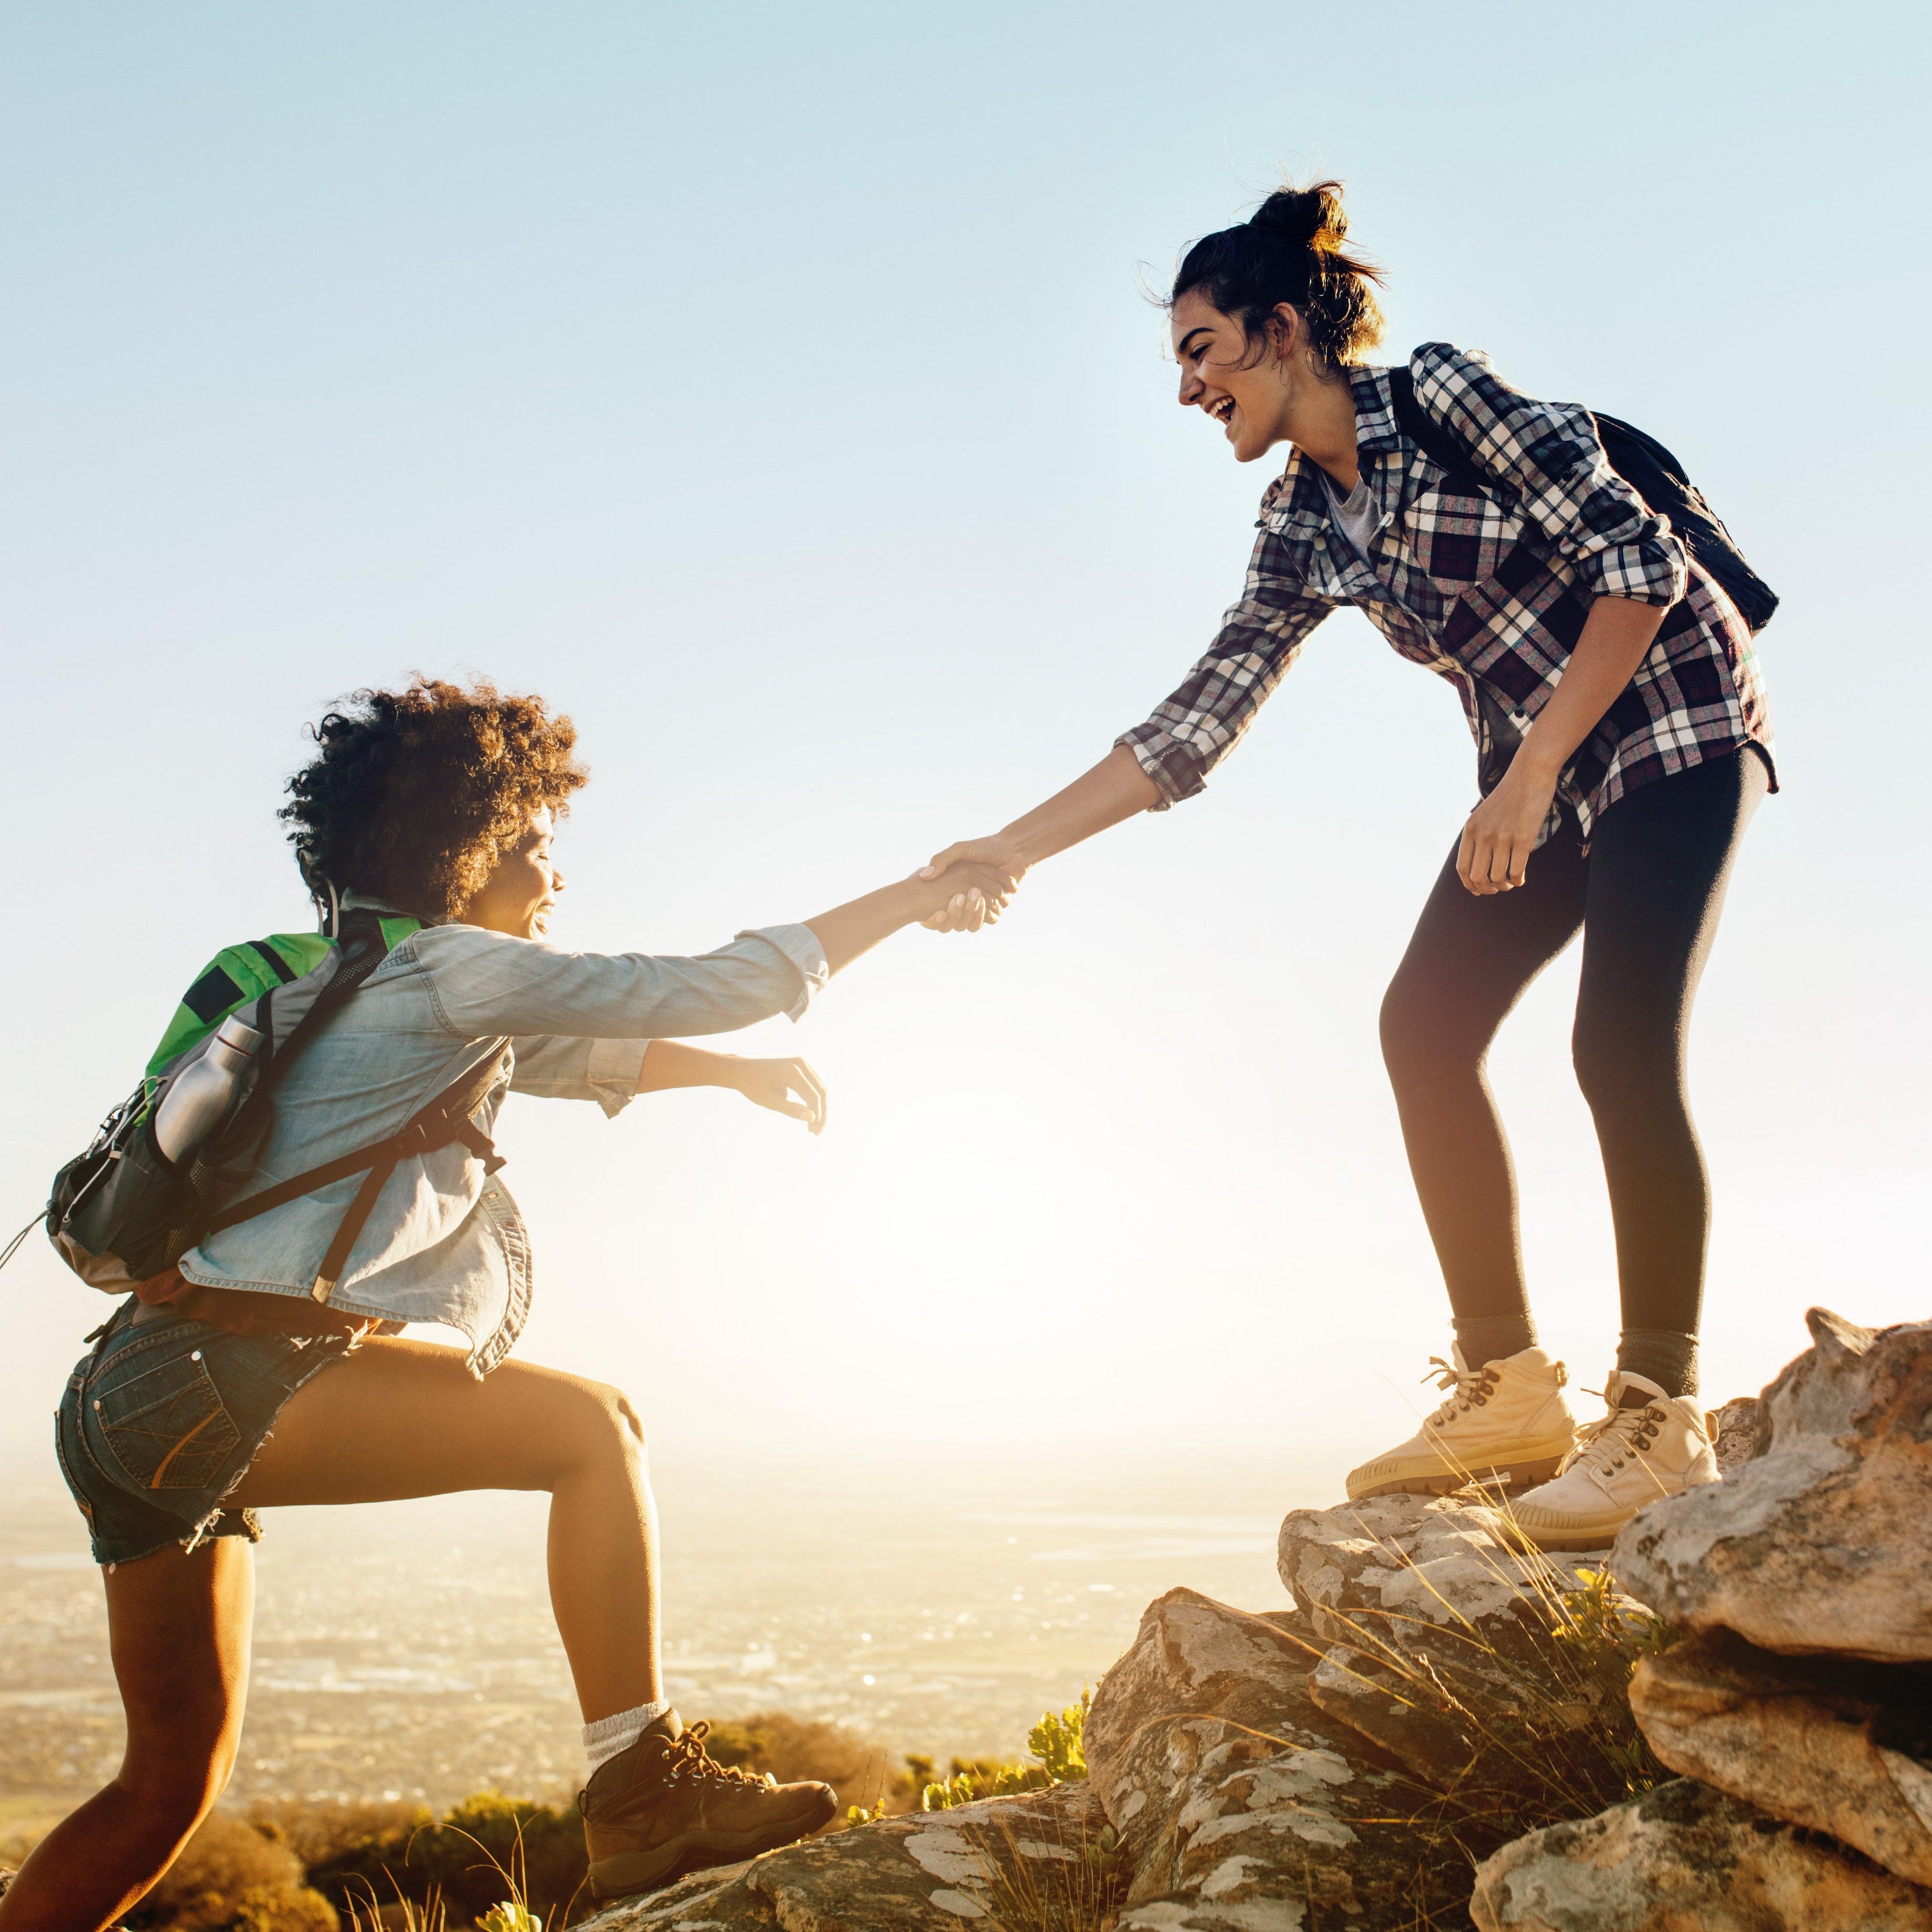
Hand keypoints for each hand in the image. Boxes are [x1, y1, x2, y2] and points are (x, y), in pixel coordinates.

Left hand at [727, 1055, 827, 1133]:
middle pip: (821, 1091)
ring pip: (820, 1088)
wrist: (743, 1071)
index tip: (813, 1131)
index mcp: (793, 1071)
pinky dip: (814, 1099)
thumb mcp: (770, 1101)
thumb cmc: (753, 1086)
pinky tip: (811, 1113)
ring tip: (814, 1125)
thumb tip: (812, 1118)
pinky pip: (814, 1084)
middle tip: (816, 1131)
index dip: (817, 1115)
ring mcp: (802, 1063)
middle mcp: (801, 1064)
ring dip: (820, 1107)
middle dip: (822, 1113)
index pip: (813, 1096)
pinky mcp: (801, 1066)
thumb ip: (792, 1109)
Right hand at [918, 839, 1026, 931]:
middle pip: (955, 917)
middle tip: (958, 899)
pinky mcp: (995, 906)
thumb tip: (924, 876)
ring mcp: (981, 903)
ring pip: (971, 920)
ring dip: (973, 913)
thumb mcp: (959, 849)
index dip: (937, 913)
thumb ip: (942, 859)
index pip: (939, 906)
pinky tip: (985, 903)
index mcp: (953, 886)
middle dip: (956, 912)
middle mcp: (966, 897)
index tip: (939, 909)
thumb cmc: (984, 848)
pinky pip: (990, 919)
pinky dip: (989, 914)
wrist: (1013, 851)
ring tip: (975, 896)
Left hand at [1457, 760, 1557, 894]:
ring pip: (1498, 877)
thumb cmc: (1509, 795)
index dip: (1469, 884)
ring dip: (1504, 886)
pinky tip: (1521, 878)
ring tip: (1510, 883)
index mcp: (1470, 830)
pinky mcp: (1523, 839)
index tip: (1477, 890)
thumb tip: (1479, 864)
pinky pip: (1516, 871)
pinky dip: (1518, 880)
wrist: (1529, 774)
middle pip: (1478, 877)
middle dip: (1487, 889)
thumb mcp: (1484, 814)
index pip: (1462, 868)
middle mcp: (1483, 835)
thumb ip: (1479, 835)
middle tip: (1497, 889)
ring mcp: (1502, 838)